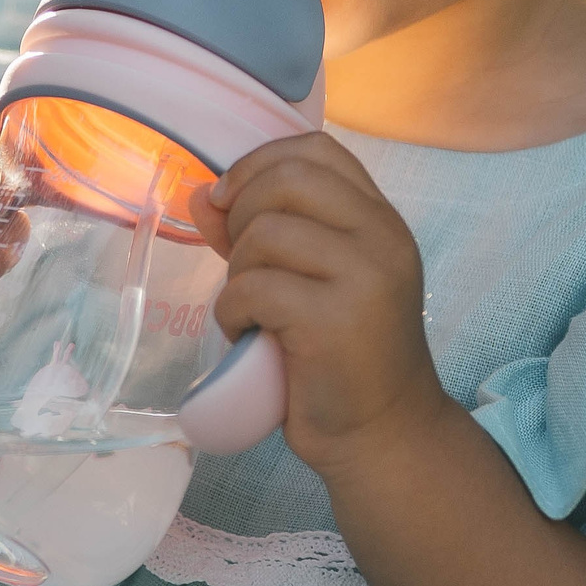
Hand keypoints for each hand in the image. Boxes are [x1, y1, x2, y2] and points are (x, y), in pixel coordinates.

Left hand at [194, 132, 451, 477]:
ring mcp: (365, 277)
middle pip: (287, 180)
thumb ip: (258, 232)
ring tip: (252, 311)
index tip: (231, 198)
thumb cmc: (340, 358)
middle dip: (242, 215)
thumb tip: (202, 193)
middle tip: (241, 264)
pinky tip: (250, 338)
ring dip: (237, 274)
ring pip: (265, 234)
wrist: (382, 435)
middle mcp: (382, 238)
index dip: (260, 162)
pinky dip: (233, 313)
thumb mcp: (309, 281)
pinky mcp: (335, 319)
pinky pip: (254, 288)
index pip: (318, 150)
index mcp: (380, 221)